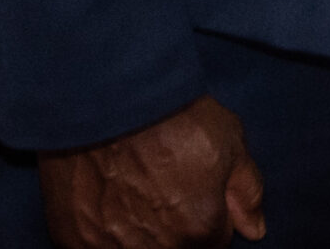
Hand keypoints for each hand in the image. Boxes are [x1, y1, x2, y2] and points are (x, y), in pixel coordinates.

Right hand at [39, 95, 264, 248]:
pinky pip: (96, 245)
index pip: (216, 241)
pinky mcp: (74, 241)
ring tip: (133, 187)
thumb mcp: (229, 141)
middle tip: (163, 182)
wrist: (108, 96)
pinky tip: (105, 195)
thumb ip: (247, 192)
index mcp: (200, 231)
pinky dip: (102, 228)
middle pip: (177, 248)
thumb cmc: (172, 114)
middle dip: (177, 225)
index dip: (208, 212)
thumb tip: (255, 230)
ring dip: (139, 229)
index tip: (195, 186)